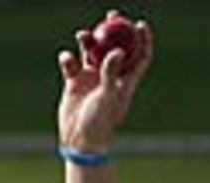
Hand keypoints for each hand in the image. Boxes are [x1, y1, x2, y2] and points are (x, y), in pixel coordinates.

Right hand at [58, 13, 153, 154]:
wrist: (79, 141)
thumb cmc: (99, 123)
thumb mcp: (108, 97)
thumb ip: (112, 73)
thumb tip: (118, 51)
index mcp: (125, 82)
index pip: (139, 57)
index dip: (142, 40)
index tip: (139, 24)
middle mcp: (110, 78)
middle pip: (115, 47)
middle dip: (114, 30)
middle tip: (111, 15)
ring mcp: (92, 79)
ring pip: (92, 51)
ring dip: (87, 40)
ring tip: (82, 36)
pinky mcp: (75, 82)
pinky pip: (71, 62)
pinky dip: (68, 57)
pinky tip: (67, 61)